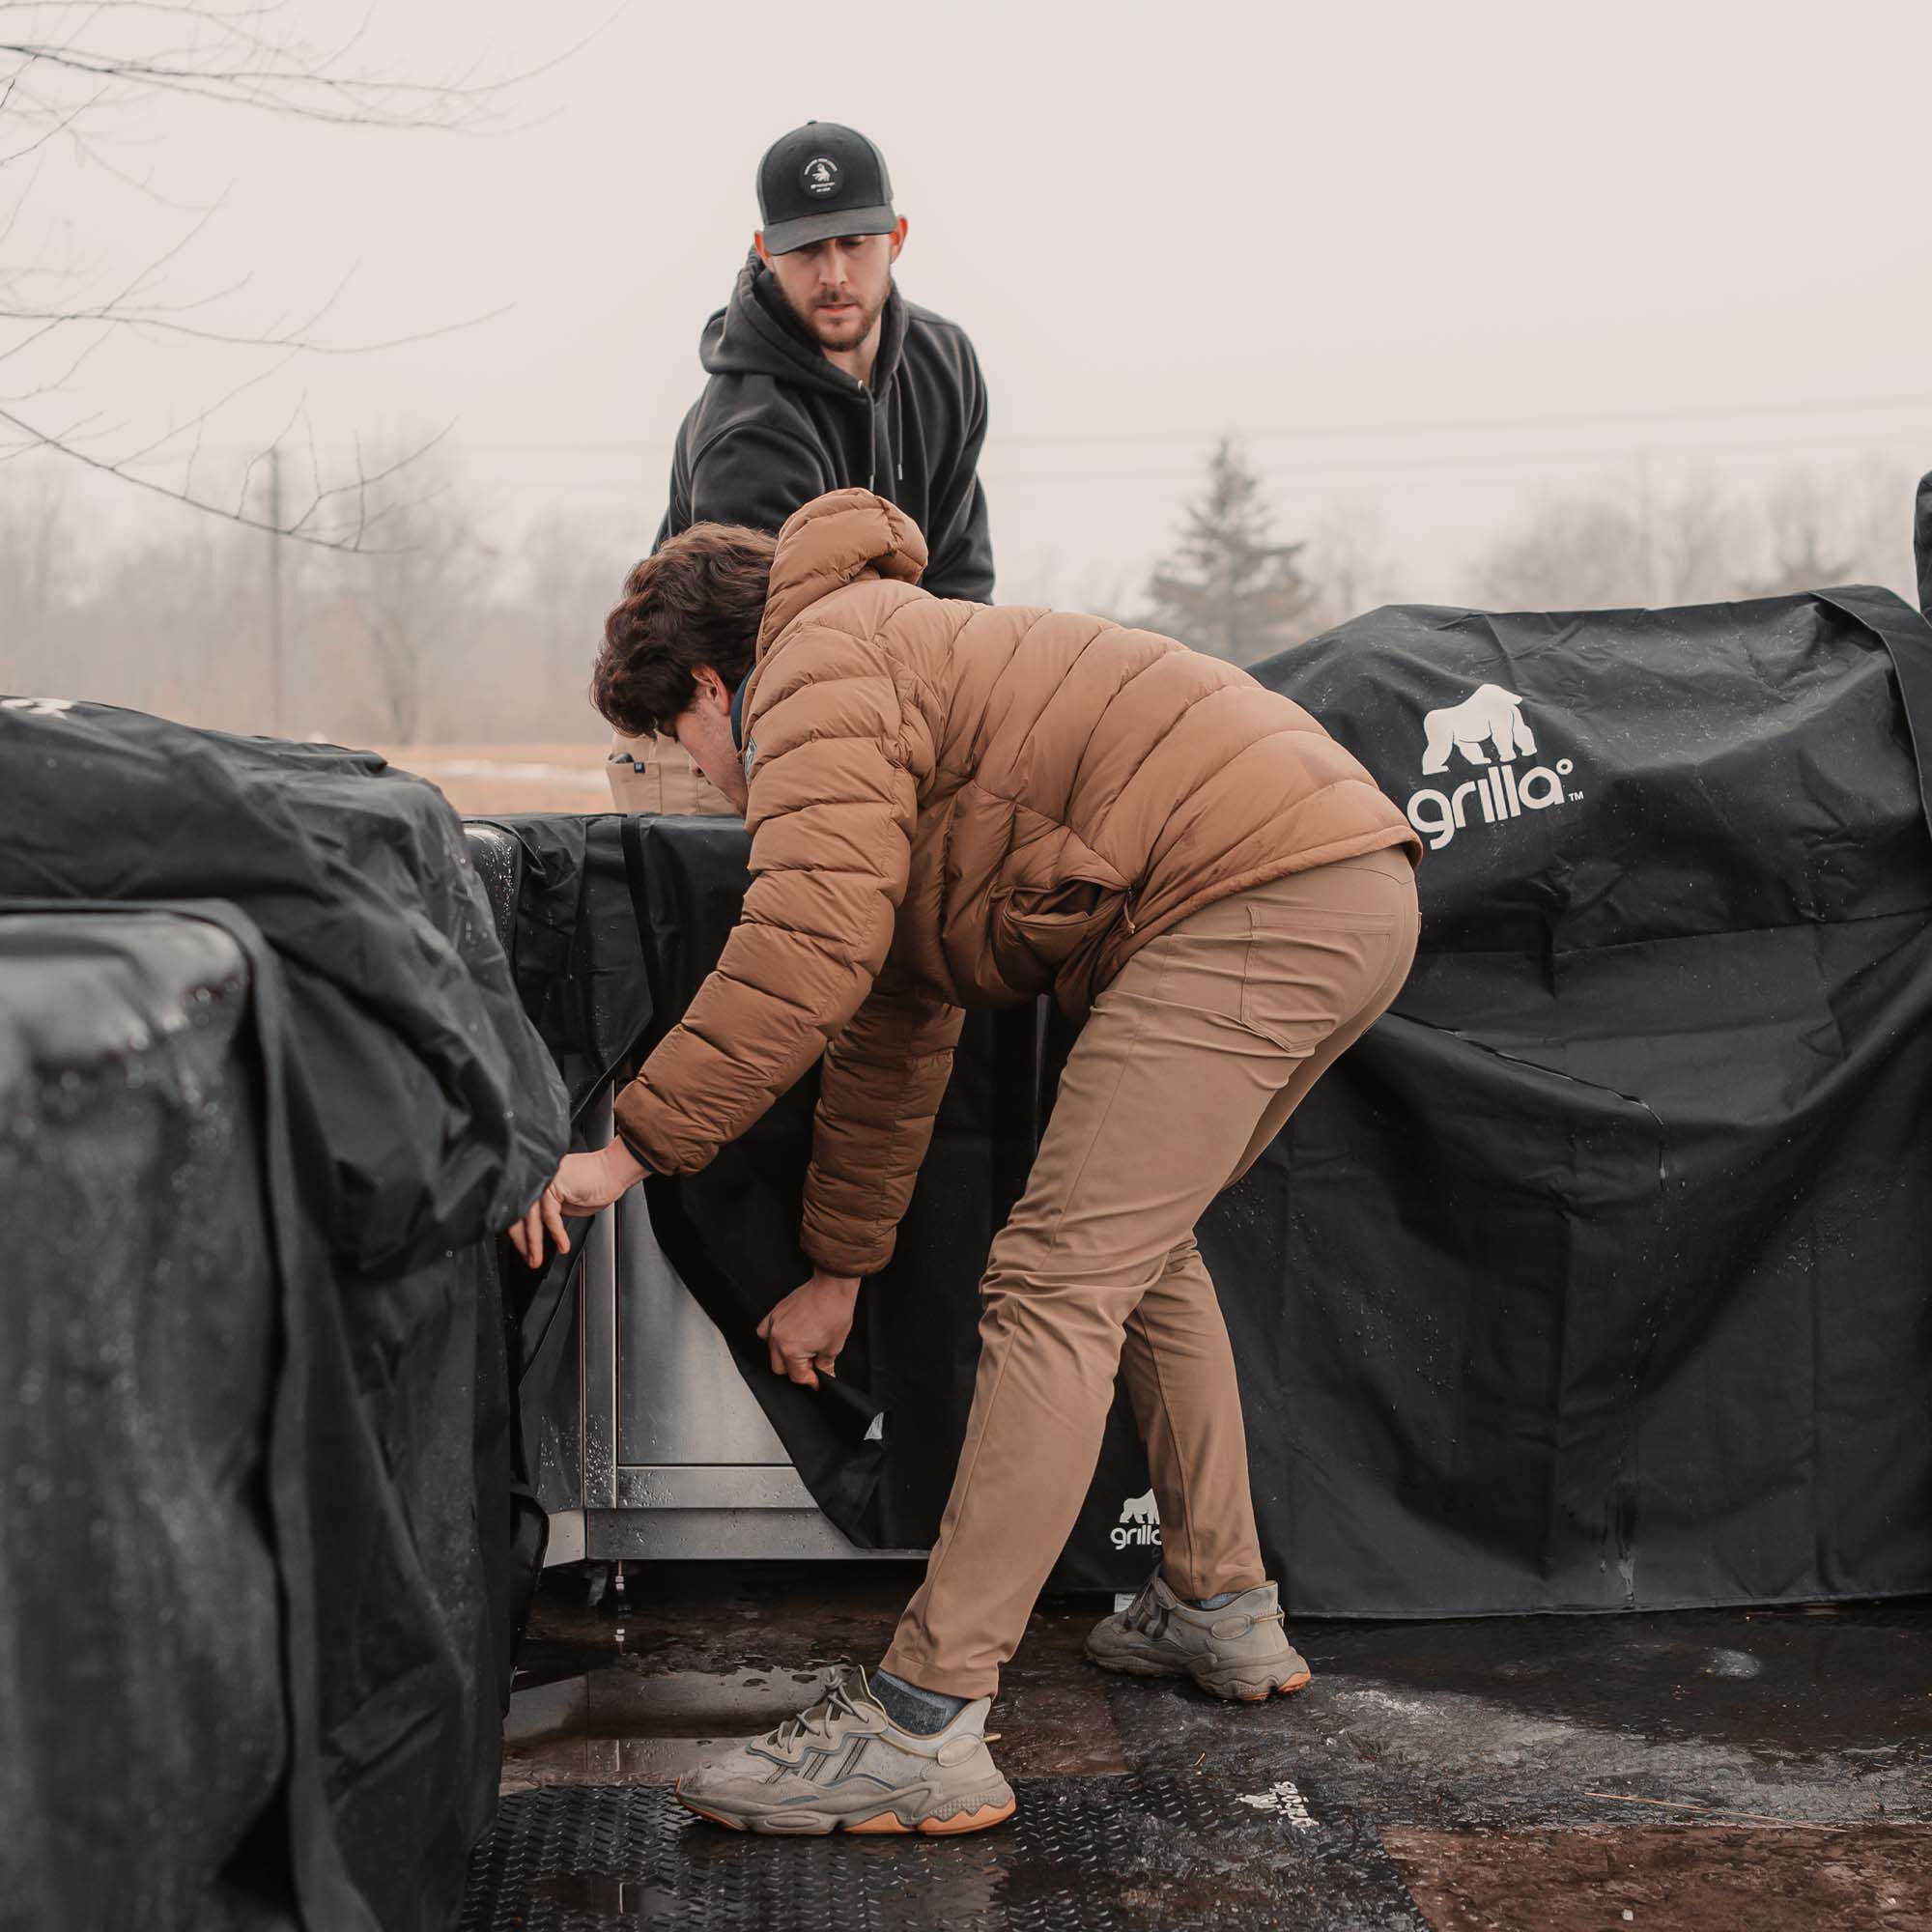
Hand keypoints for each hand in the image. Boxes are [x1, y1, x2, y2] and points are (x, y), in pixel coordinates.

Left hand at [506, 1139, 647, 1267]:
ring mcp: (544, 1180)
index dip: (520, 1233)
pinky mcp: (553, 1185)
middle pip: (519, 1214)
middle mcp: (538, 1180)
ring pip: (531, 1217)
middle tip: (528, 1260)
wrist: (614, 1170)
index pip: (521, 1210)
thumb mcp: (568, 1204)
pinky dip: (557, 1234)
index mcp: (539, 1183)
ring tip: (537, 1260)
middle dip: (522, 1242)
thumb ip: (551, 1213)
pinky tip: (562, 1245)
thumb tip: (538, 1230)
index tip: (524, 1250)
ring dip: (534, 1243)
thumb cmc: (597, 1183)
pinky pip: (550, 1216)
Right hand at [756, 1271, 859, 1389]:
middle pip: (780, 1368)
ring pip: (770, 1351)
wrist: (832, 1288)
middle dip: (797, 1369)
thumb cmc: (834, 1313)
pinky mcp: (774, 1313)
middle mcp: (777, 1338)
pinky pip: (764, 1332)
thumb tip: (824, 1375)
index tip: (818, 1380)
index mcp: (790, 1350)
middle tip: (813, 1364)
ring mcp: (773, 1324)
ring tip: (801, 1350)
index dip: (811, 1381)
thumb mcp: (833, 1347)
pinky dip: (772, 1338)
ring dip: (784, 1355)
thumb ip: (825, 1366)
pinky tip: (786, 1337)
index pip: (797, 1376)